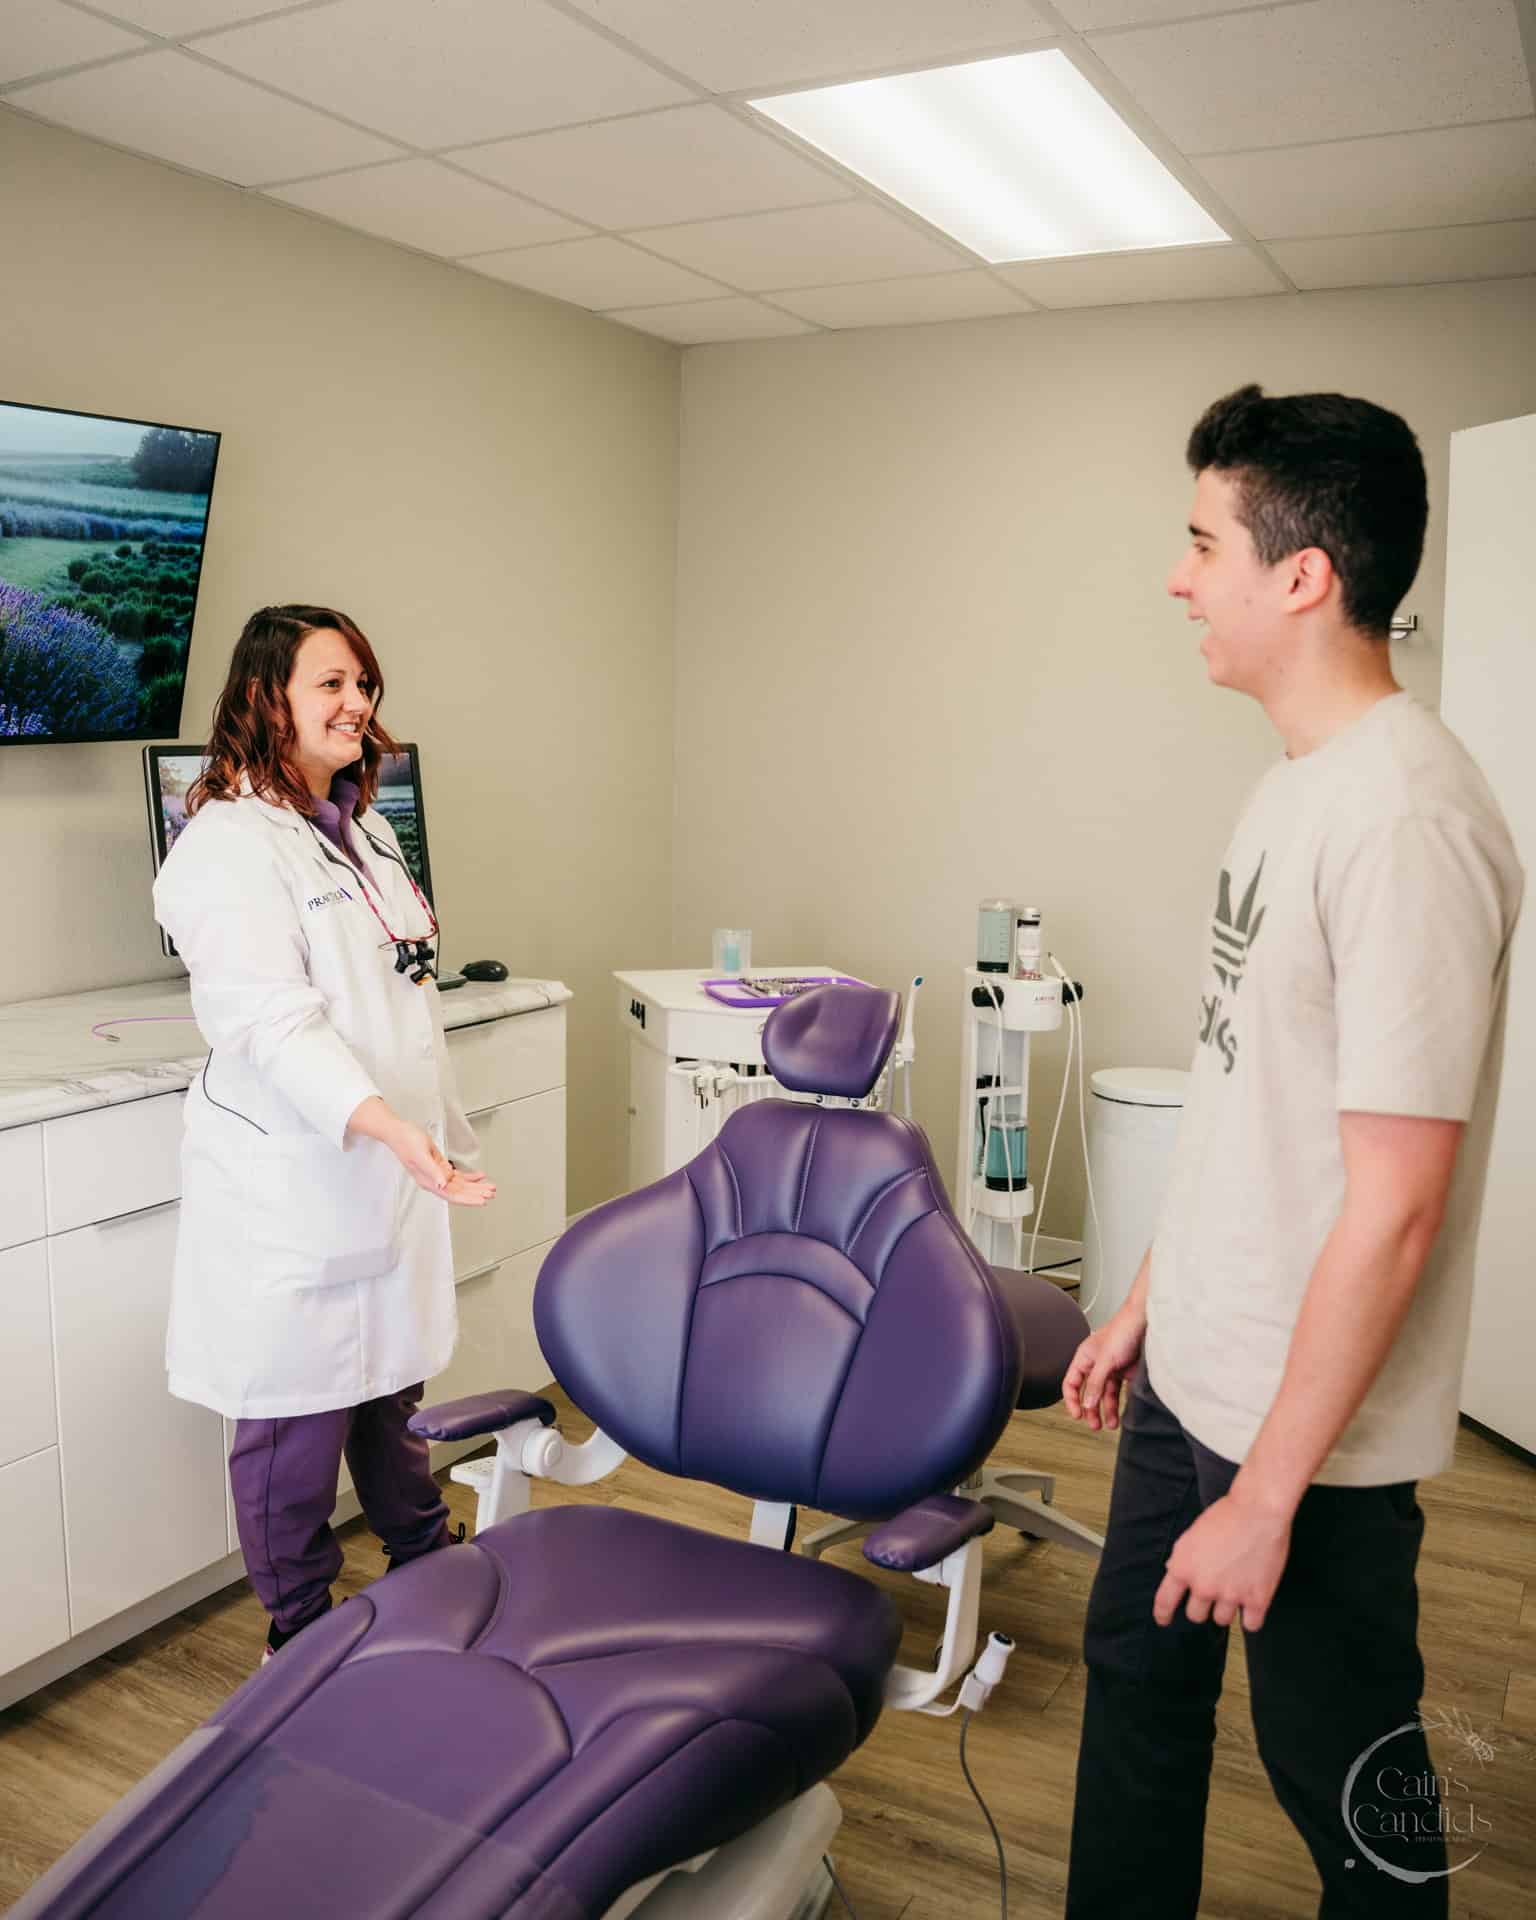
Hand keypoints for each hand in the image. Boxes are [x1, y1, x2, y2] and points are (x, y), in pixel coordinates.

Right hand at [388, 1120, 496, 1208]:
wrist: (399, 1131)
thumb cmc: (407, 1142)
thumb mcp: (421, 1155)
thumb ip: (433, 1171)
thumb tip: (442, 1186)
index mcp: (429, 1181)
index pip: (452, 1195)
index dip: (468, 1199)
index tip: (482, 1201)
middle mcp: (434, 1180)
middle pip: (459, 1191)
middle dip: (476, 1193)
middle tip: (491, 1193)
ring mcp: (437, 1173)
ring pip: (460, 1184)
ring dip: (475, 1186)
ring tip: (489, 1187)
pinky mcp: (439, 1166)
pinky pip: (457, 1175)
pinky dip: (469, 1176)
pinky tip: (479, 1176)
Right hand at [1063, 1305, 1145, 1431]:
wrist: (1145, 1322)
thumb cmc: (1123, 1330)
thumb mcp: (1105, 1360)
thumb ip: (1095, 1383)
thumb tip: (1087, 1404)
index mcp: (1084, 1357)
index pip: (1071, 1382)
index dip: (1072, 1399)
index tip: (1077, 1415)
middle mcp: (1096, 1364)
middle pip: (1088, 1392)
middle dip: (1090, 1409)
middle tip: (1095, 1425)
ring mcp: (1112, 1369)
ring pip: (1104, 1394)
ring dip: (1106, 1410)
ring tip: (1110, 1425)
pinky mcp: (1126, 1372)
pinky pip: (1120, 1392)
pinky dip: (1119, 1403)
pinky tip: (1121, 1413)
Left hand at [1153, 1488, 1291, 1631]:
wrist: (1258, 1510)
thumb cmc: (1225, 1516)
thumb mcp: (1192, 1534)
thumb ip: (1182, 1558)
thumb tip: (1173, 1573)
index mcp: (1183, 1568)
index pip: (1165, 1601)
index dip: (1163, 1614)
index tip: (1163, 1621)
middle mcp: (1204, 1586)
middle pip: (1196, 1615)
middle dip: (1201, 1606)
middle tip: (1212, 1593)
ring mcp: (1231, 1595)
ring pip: (1222, 1620)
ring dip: (1226, 1609)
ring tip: (1234, 1590)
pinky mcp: (1258, 1600)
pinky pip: (1251, 1625)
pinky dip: (1251, 1618)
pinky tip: (1252, 1605)